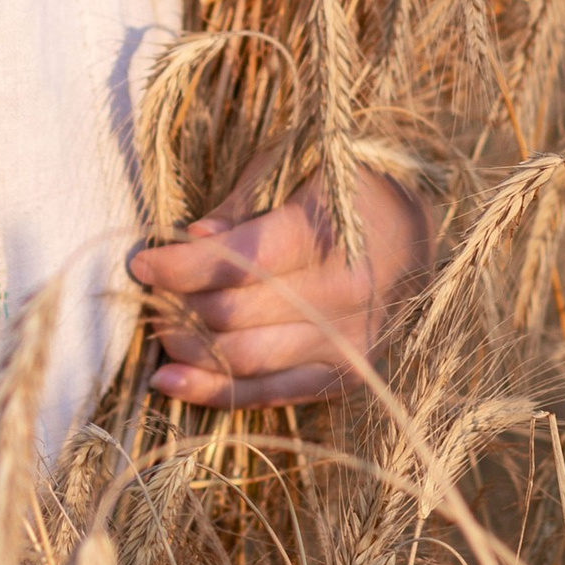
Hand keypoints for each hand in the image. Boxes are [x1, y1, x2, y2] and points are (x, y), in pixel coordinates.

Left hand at [130, 170, 429, 408]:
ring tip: (154, 334)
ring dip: (187, 351)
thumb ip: (244, 206)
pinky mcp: (347, 377)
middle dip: (175, 308)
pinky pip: (271, 395)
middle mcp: (342, 297)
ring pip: (244, 362)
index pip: (236, 264)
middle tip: (144, 298)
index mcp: (328, 237)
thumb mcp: (297, 169)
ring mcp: (348, 344)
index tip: (141, 262)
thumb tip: (191, 239)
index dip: (177, 267)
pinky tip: (172, 384)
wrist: (423, 234)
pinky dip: (216, 392)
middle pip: (231, 316)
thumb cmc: (349, 189)